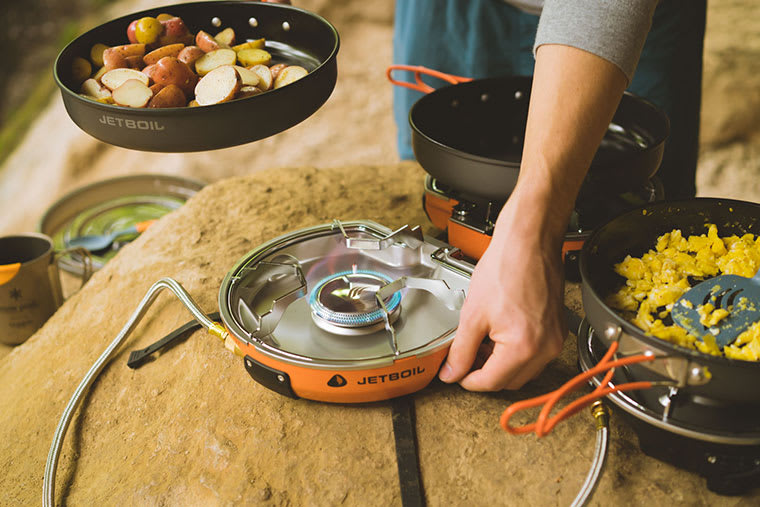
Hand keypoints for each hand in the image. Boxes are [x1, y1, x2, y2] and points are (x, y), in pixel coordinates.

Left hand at [438, 196, 566, 390]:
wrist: (529, 240)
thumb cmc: (506, 266)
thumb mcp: (472, 314)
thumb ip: (460, 350)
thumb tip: (452, 373)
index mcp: (523, 348)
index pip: (491, 382)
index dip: (468, 380)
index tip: (456, 374)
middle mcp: (545, 348)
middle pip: (509, 380)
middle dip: (484, 372)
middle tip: (466, 356)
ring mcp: (555, 339)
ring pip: (523, 369)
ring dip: (500, 363)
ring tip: (482, 341)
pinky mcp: (557, 329)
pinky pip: (535, 353)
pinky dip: (515, 351)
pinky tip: (499, 332)